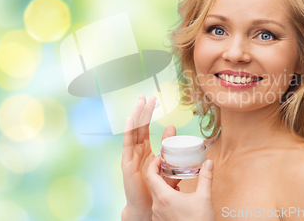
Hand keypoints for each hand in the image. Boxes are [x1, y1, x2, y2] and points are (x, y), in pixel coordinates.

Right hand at [121, 94, 181, 220]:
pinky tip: (131, 119)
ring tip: (140, 102)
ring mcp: (130, 157)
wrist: (147, 208)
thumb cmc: (156, 190)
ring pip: (132, 132)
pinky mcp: (127, 165)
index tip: (153, 100)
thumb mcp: (166, 168)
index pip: (145, 128)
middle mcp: (136, 152)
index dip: (148, 114)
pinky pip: (127, 145)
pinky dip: (128, 131)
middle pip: (138, 127)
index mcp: (144, 151)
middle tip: (146, 96)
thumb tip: (176, 136)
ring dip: (136, 116)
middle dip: (142, 111)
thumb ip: (169, 152)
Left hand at [146, 156, 215, 220]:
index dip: (153, 164)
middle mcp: (157, 206)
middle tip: (170, 166)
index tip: (160, 158)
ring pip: (157, 195)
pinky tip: (178, 196)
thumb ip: (205, 178)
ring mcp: (158, 216)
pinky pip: (159, 206)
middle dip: (161, 174)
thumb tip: (208, 163)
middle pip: (153, 184)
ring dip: (164, 186)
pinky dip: (166, 197)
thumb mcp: (204, 198)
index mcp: (164, 197)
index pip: (150, 175)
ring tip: (176, 180)